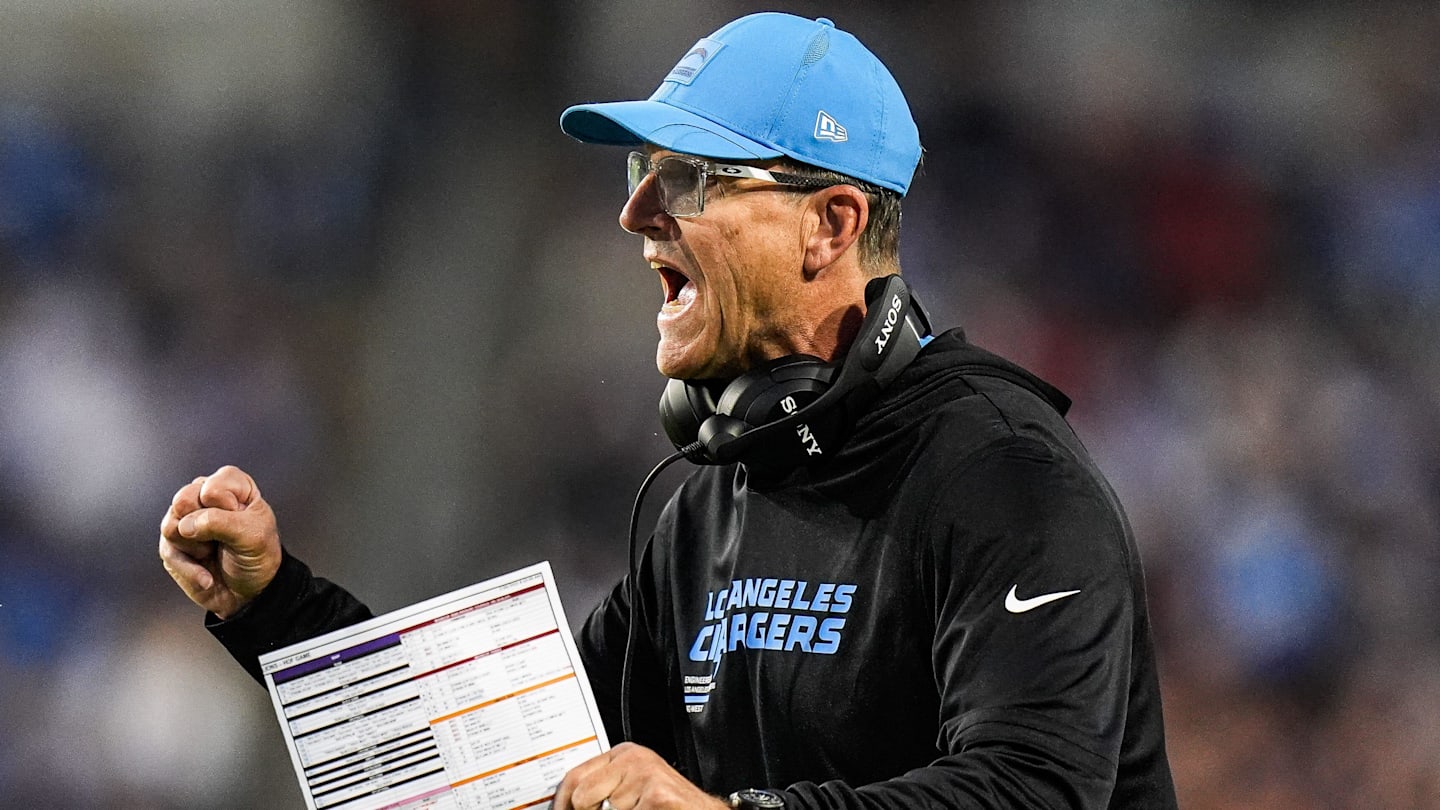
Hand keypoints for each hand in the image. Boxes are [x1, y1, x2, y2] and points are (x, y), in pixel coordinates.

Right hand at [158, 465, 281, 618]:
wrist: (248, 594)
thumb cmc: (258, 558)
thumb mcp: (253, 536)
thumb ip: (221, 522)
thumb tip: (185, 524)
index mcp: (232, 486)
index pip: (213, 487)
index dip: (226, 509)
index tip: (240, 523)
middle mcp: (204, 498)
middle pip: (183, 500)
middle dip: (203, 527)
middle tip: (222, 538)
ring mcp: (185, 520)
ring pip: (170, 525)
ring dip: (196, 547)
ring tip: (213, 551)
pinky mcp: (173, 544)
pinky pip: (168, 551)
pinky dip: (190, 569)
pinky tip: (206, 573)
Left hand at [554, 743, 728, 809]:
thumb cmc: (670, 805)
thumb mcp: (632, 791)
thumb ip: (602, 789)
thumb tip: (569, 803)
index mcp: (625, 755)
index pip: (574, 775)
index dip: (562, 802)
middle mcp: (634, 759)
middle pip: (580, 793)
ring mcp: (646, 775)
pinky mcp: (657, 796)